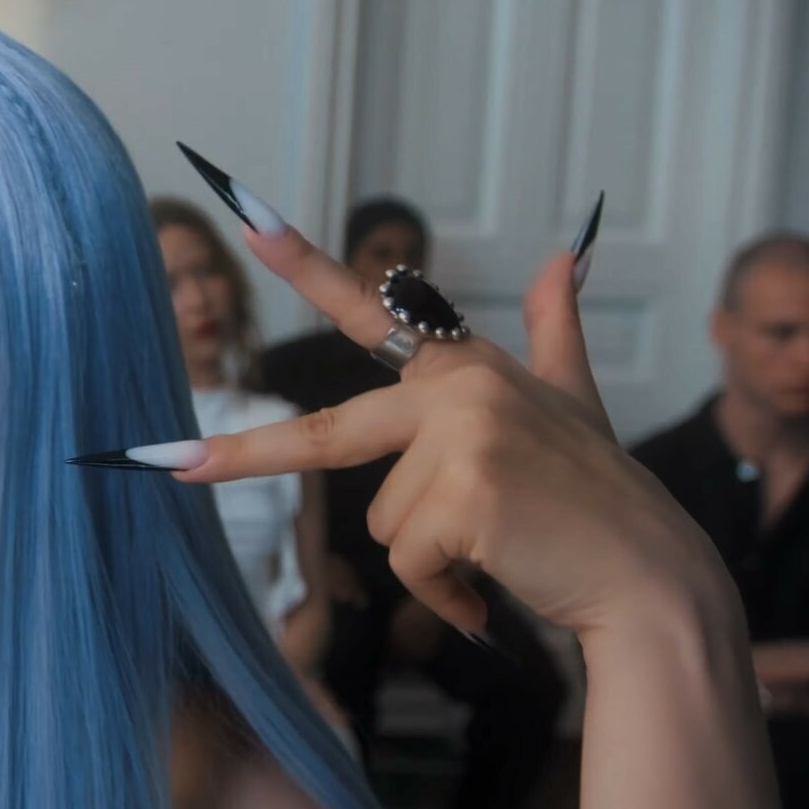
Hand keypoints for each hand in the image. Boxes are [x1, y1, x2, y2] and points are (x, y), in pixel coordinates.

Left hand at [173, 220, 733, 640]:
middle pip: (326, 434)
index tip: (243, 216)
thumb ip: (556, 330)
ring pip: (381, 522)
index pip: (372, 311)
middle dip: (240, 456)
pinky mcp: (466, 495)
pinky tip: (497, 584)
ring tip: (499, 551)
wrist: (652, 578)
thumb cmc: (598, 499)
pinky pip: (409, 563)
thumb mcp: (573, 404)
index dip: (305, 261)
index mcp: (466, 368)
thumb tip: (565, 253)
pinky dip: (447, 593)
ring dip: (430, 557)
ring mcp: (464, 436)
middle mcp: (461, 388)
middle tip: (156, 464)